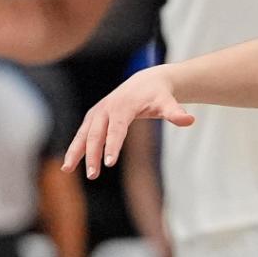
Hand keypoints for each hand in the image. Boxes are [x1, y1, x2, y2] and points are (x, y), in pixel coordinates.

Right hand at [64, 67, 194, 177]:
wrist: (147, 81)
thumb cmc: (159, 95)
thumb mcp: (169, 103)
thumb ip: (176, 113)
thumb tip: (190, 120)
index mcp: (123, 106)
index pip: (117, 129)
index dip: (112, 145)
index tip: (109, 163)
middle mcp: (106, 108)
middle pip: (97, 134)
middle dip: (93, 155)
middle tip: (93, 175)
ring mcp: (97, 112)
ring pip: (84, 134)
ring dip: (76, 152)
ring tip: (67, 170)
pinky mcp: (93, 116)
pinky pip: (82, 134)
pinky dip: (75, 147)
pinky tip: (69, 164)